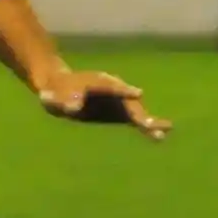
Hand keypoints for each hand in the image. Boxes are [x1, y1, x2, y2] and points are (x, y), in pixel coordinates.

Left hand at [37, 69, 170, 141]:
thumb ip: (64, 101)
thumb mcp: (53, 96)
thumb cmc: (55, 91)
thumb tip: (74, 108)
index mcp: (97, 81)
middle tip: (152, 122)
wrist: (61, 88)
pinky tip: (160, 136)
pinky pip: (135, 121)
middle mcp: (112, 89)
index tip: (138, 94)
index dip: (125, 90)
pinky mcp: (120, 113)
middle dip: (140, 112)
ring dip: (148, 122)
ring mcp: (118, 101)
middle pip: (129, 100)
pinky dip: (146, 127)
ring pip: (136, 112)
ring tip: (164, 131)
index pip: (112, 87)